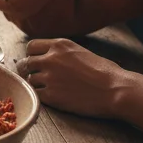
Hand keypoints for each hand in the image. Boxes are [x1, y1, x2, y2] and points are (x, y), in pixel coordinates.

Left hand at [16, 39, 131, 119]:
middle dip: (29, 70)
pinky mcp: (52, 95)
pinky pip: (36, 94)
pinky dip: (41, 97)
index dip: (32, 55)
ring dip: (36, 84)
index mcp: (59, 45)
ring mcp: (49, 77)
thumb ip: (62, 52)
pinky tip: (52, 97)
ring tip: (48, 88)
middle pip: (26, 62)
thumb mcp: (81, 52)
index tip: (36, 62)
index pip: (31, 46)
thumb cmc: (106, 72)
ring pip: (29, 79)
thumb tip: (49, 56)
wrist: (116, 90)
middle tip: (36, 77)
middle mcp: (51, 58)